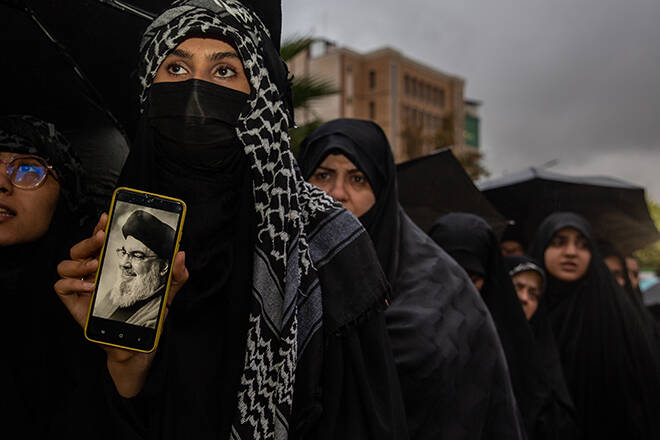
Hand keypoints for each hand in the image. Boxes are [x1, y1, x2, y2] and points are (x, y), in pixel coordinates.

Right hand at [55, 213, 188, 396]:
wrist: (136, 347)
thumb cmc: (148, 318)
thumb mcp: (166, 294)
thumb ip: (176, 275)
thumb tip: (181, 254)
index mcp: (112, 266)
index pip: (101, 241)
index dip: (100, 227)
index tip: (106, 217)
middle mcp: (94, 274)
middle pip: (79, 248)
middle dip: (88, 240)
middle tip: (101, 238)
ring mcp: (82, 288)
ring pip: (65, 264)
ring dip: (79, 261)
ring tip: (96, 266)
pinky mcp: (75, 304)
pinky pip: (61, 286)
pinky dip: (72, 283)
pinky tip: (89, 287)